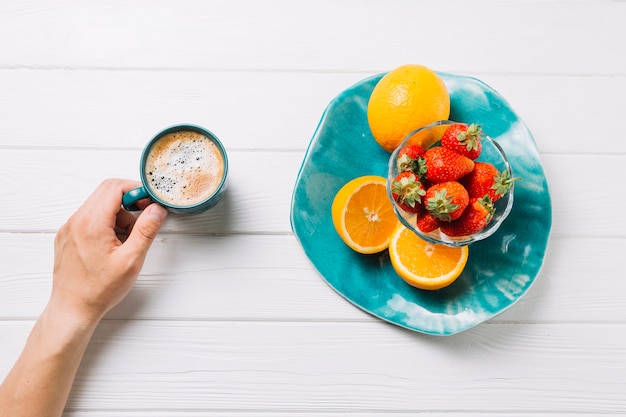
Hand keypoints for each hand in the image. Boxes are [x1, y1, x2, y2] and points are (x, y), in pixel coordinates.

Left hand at [50, 178, 167, 325]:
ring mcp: (69, 228)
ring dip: (118, 215)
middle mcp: (76, 221)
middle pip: (106, 192)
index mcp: (91, 223)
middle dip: (129, 201)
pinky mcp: (67, 236)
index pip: (115, 187)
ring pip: (98, 205)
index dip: (137, 190)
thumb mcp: (131, 260)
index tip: (150, 202)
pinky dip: (106, 224)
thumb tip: (157, 210)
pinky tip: (114, 245)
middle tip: (144, 217)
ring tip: (127, 240)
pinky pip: (89, 218)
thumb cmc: (99, 290)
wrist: (72, 309)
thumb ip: (146, 230)